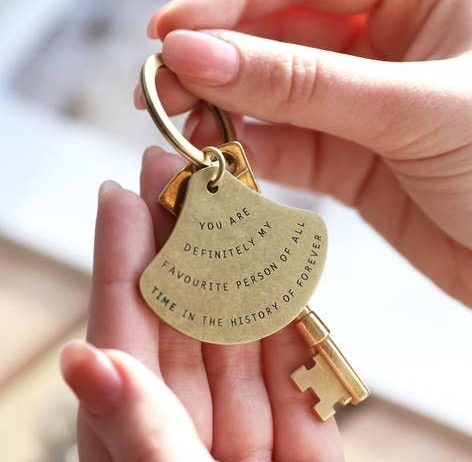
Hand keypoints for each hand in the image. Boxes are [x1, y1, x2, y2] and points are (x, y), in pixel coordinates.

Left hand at [60, 148, 342, 460]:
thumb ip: (137, 424)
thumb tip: (84, 358)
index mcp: (136, 429)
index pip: (124, 327)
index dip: (123, 257)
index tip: (120, 192)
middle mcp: (187, 416)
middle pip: (183, 312)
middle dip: (183, 238)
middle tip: (180, 171)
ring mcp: (247, 421)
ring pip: (239, 327)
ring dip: (238, 262)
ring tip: (233, 197)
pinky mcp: (303, 433)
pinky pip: (294, 362)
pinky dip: (290, 311)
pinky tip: (281, 260)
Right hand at [139, 0, 471, 306]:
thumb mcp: (409, 107)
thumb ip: (302, 83)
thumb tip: (202, 54)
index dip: (229, 4)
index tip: (169, 34)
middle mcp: (387, 42)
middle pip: (278, 37)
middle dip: (216, 60)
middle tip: (160, 86)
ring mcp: (364, 105)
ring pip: (276, 97)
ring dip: (224, 110)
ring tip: (177, 126)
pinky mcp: (353, 161)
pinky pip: (289, 148)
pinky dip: (250, 153)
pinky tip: (217, 158)